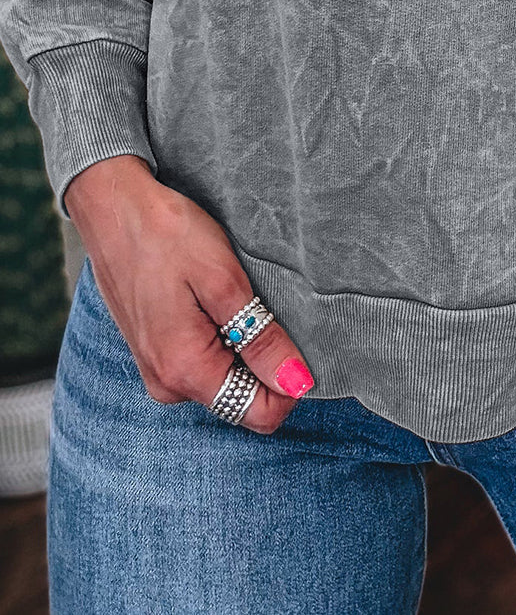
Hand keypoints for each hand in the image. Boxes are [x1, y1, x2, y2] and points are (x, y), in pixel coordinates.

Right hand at [63, 154, 314, 432]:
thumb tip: (298, 383)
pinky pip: (203, 361)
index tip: (297, 338)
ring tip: (236, 295)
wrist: (113, 206)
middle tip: (265, 305)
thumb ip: (261, 339)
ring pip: (224, 378)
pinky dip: (222, 337)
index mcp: (185, 371)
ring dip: (243, 345)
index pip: (258, 413)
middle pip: (241, 398)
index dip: (290, 383)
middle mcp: (167, 384)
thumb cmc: (167, 234)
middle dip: (266, 363)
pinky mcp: (155, 351)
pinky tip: (217, 298)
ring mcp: (157, 369)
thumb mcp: (224, 280)